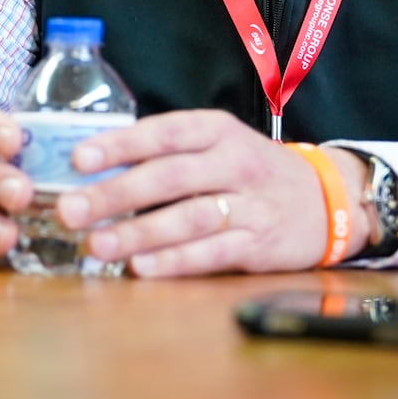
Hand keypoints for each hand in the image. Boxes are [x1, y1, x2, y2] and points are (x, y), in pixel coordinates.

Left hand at [53, 109, 370, 277]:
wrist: (327, 198)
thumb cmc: (251, 170)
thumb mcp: (217, 145)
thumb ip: (166, 153)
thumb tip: (93, 169)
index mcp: (217, 130)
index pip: (163, 133)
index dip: (119, 145)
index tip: (78, 159)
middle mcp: (235, 162)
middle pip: (169, 176)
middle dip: (115, 194)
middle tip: (71, 210)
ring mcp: (251, 204)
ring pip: (189, 217)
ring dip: (139, 233)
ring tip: (97, 245)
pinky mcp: (260, 243)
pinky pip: (213, 252)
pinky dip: (175, 261)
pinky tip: (141, 268)